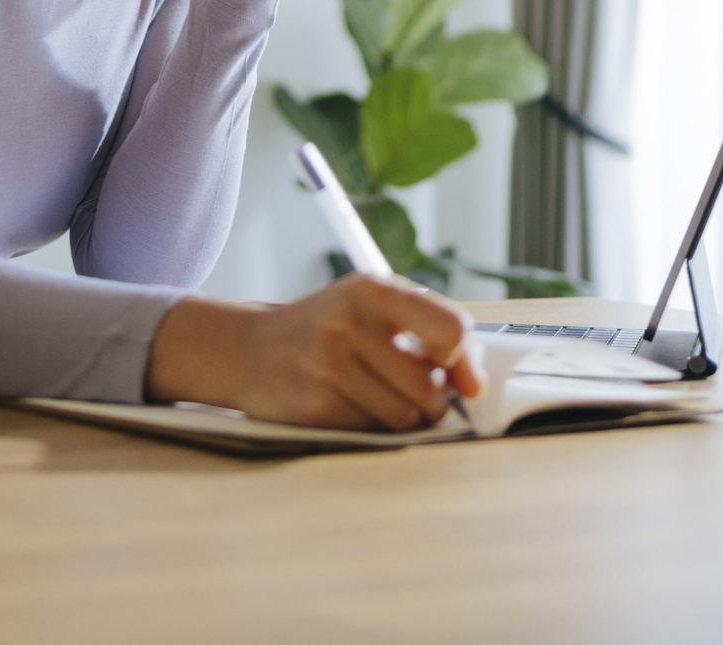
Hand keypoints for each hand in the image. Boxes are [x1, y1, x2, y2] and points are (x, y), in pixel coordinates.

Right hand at [146, 275, 483, 430]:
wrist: (247, 349)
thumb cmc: (328, 329)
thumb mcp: (375, 308)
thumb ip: (433, 332)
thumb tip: (474, 386)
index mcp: (373, 290)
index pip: (452, 328)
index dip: (464, 361)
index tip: (458, 376)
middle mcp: (349, 323)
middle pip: (430, 388)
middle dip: (429, 399)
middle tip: (403, 386)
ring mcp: (327, 365)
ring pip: (405, 417)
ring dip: (400, 416)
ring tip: (372, 393)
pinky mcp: (313, 406)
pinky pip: (371, 432)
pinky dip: (368, 425)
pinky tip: (345, 403)